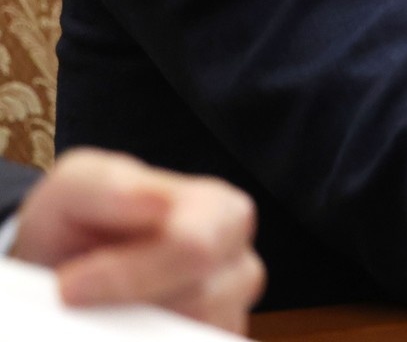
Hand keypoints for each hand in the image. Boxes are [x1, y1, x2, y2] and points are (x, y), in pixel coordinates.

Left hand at [11, 149, 264, 333]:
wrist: (65, 274)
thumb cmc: (78, 226)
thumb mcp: (75, 187)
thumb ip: (110, 185)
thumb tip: (157, 203)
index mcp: (222, 211)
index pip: (194, 247)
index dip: (128, 273)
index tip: (70, 286)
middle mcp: (239, 265)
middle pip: (198, 302)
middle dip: (128, 308)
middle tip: (79, 305)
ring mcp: (230, 316)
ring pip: (187, 338)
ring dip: (131, 335)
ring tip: (101, 314)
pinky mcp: (215, 341)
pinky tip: (118, 332)